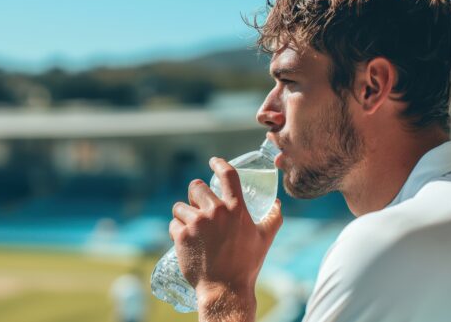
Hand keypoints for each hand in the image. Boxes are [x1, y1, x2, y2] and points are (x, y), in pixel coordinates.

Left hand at [169, 157, 282, 319]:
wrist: (225, 288)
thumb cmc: (246, 264)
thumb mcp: (264, 238)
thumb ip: (273, 218)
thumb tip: (277, 203)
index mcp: (236, 209)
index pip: (227, 175)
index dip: (219, 164)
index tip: (213, 162)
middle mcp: (216, 212)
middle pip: (196, 187)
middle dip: (195, 194)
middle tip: (198, 206)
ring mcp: (197, 223)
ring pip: (181, 206)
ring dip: (184, 214)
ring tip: (192, 227)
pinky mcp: (181, 235)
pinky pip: (174, 223)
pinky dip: (177, 230)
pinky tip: (185, 239)